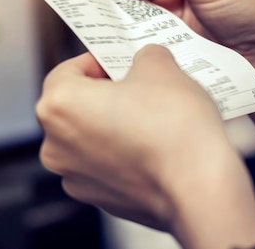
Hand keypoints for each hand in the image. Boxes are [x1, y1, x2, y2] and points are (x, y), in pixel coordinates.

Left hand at [37, 45, 254, 248]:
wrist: (199, 186)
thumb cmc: (173, 128)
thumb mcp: (160, 66)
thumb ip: (144, 55)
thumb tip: (146, 59)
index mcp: (58, 105)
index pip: (67, 71)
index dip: (97, 61)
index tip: (119, 61)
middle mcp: (56, 145)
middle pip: (75, 106)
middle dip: (105, 93)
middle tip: (138, 85)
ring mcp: (75, 176)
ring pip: (89, 138)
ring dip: (113, 123)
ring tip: (151, 115)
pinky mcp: (99, 199)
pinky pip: (105, 165)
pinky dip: (123, 153)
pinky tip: (153, 144)